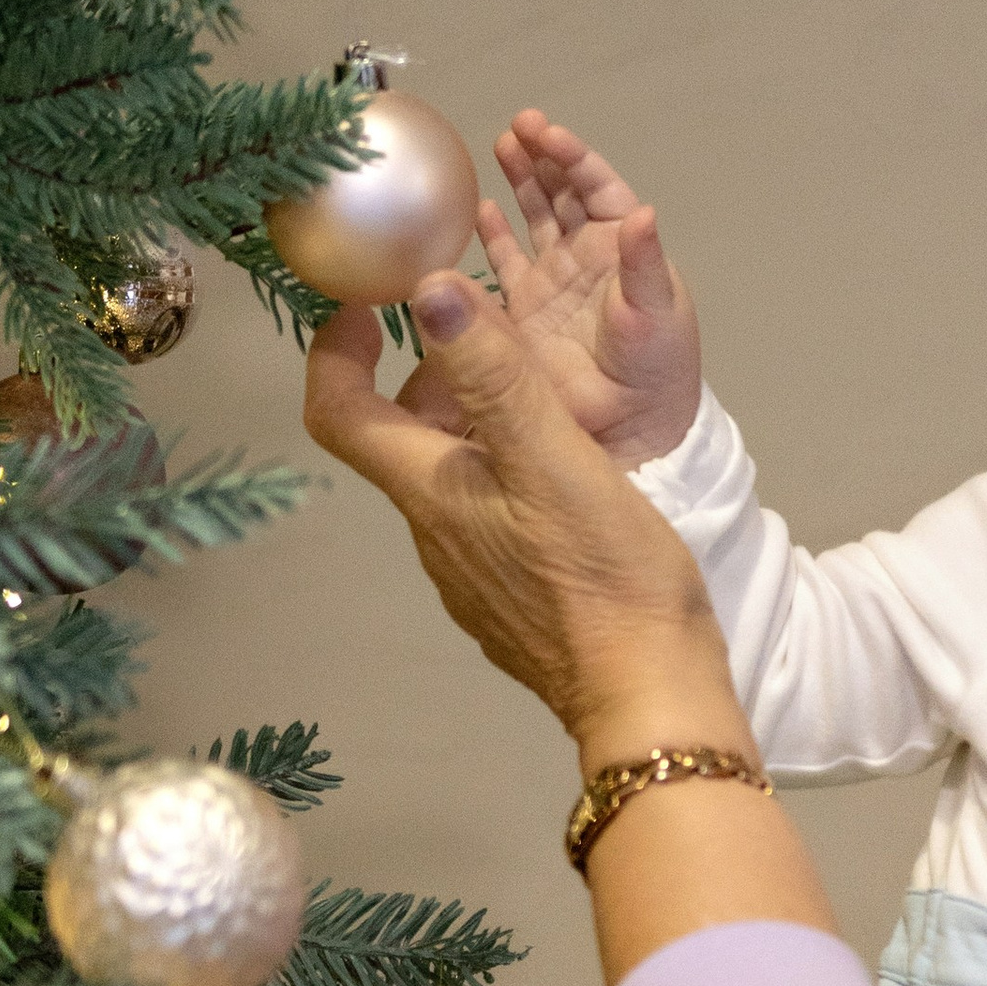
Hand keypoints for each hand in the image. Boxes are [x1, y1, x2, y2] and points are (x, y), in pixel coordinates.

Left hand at [302, 280, 731, 747]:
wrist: (651, 695)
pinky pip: (489, 521)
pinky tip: (567, 477)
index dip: (334, 347)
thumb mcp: (553, 457)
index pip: (338, 410)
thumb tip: (430, 290)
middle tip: (492, 338)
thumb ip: (494, 374)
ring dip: (476, 426)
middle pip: (400, 439)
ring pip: (450, 480)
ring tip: (544, 398)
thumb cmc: (606, 578)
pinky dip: (507, 475)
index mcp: (430, 492)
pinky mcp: (512, 603)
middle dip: (430, 377)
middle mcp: (435, 536)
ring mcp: (471, 577)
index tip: (365, 301)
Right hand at [475, 113, 702, 463]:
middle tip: (518, 126)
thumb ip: (646, 262)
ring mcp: (553, 280)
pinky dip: (492, 235)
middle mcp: (586, 256)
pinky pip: (504, 261)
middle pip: (562, 193)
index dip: (573, 157)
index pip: (597, 188)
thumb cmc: (655, 367)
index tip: (547, 131)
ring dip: (520, 181)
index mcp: (622, 247)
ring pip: (533, 218)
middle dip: (542, 157)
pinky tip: (480, 209)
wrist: (629, 428)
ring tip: (501, 146)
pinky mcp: (523, 308)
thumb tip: (644, 210)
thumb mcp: (657, 312)